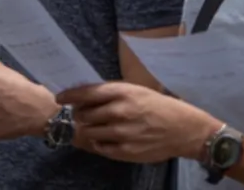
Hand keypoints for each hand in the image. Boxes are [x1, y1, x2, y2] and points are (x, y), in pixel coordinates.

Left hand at [59, 82, 216, 163]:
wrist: (183, 128)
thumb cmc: (157, 105)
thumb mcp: (134, 90)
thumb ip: (110, 93)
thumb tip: (83, 96)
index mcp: (122, 93)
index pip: (86, 93)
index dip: (70, 95)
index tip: (60, 98)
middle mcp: (120, 112)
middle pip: (85, 114)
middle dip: (80, 114)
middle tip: (81, 114)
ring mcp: (122, 133)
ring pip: (91, 132)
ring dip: (89, 129)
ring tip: (95, 126)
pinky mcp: (126, 152)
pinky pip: (101, 148)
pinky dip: (99, 143)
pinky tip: (106, 138)